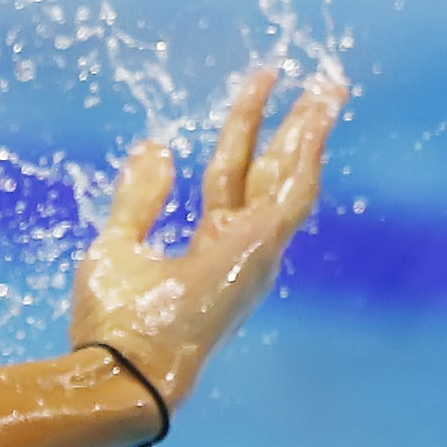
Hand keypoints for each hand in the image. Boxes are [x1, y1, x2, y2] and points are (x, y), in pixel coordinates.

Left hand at [70, 59, 346, 411]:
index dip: (240, 131)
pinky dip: (308, 152)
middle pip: (268, 171)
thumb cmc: (116, 320)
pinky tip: (318, 116)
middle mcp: (241, 247)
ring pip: (291, 176)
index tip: (252, 89)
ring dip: (311, 129)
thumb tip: (157, 145)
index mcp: (210, 248)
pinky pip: (294, 190)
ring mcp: (257, 249)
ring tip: (330, 85)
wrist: (127, 365)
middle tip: (315, 81)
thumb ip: (141, 198)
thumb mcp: (119, 244)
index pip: (228, 177)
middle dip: (289, 125)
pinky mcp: (263, 247)